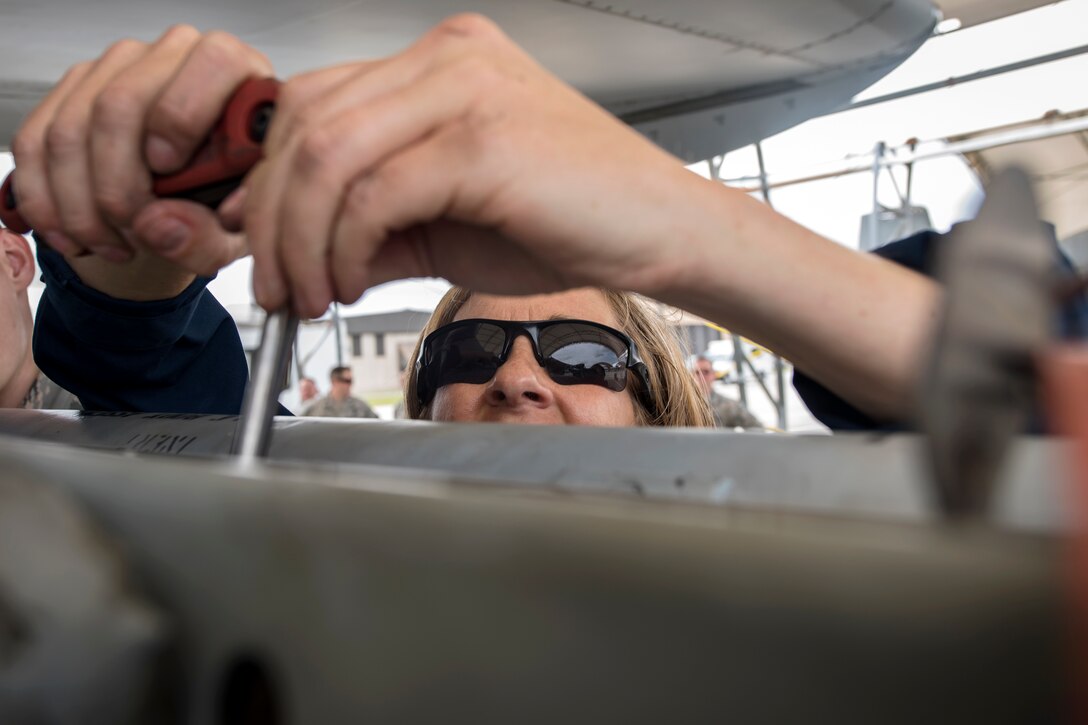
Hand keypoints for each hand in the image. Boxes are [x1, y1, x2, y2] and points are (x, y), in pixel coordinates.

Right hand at [11, 25, 266, 274]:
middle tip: (136, 231)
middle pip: (121, 103)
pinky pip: (37, 142)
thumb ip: (212, 234)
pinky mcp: (77, 88)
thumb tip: (158, 224)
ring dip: (81, 204)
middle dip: (118, 186)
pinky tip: (77, 234)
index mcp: (239, 76)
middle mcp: (178, 57)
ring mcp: (121, 67)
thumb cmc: (230, 201)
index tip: (169, 170)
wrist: (202, 201)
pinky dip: (48, 201)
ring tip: (114, 243)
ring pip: (71, 128)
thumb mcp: (239, 232)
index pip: (214, 62)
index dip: (183, 117)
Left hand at [221, 14, 702, 316]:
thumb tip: (299, 253)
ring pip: (329, 155)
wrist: (660, 234)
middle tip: (275, 286)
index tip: (263, 246)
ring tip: (312, 296)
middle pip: (306, 122)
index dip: (270, 180)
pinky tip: (354, 282)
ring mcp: (466, 91)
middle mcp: (447, 60)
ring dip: (300, 239)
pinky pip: (376, 192)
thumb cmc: (569, 221)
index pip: (313, 102)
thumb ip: (374, 221)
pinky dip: (347, 247)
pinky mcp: (483, 139)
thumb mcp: (449, 217)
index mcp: (439, 64)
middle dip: (271, 217)